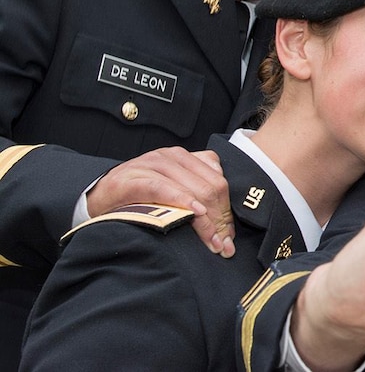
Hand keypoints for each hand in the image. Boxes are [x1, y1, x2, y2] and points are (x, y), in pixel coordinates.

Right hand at [86, 147, 234, 257]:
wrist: (98, 195)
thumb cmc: (139, 197)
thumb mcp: (173, 192)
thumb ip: (199, 200)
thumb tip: (226, 231)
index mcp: (187, 158)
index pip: (219, 181)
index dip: (227, 211)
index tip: (229, 238)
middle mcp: (173, 157)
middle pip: (211, 187)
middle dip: (220, 219)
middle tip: (223, 245)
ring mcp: (153, 164)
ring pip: (194, 189)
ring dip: (206, 220)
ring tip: (213, 242)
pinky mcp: (134, 178)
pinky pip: (164, 188)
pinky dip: (181, 201)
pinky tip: (194, 214)